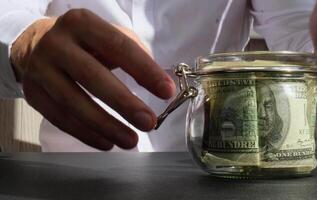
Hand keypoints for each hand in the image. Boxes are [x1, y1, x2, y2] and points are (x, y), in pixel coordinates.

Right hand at [10, 9, 175, 149]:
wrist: (35, 45)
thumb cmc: (84, 43)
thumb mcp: (107, 35)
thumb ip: (134, 53)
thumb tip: (159, 84)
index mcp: (82, 23)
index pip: (119, 46)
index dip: (145, 70)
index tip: (166, 92)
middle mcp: (57, 43)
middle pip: (92, 77)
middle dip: (124, 103)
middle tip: (148, 122)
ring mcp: (41, 69)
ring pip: (73, 103)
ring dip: (106, 126)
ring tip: (131, 140)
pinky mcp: (33, 93)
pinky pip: (60, 118)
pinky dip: (86, 134)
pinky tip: (106, 142)